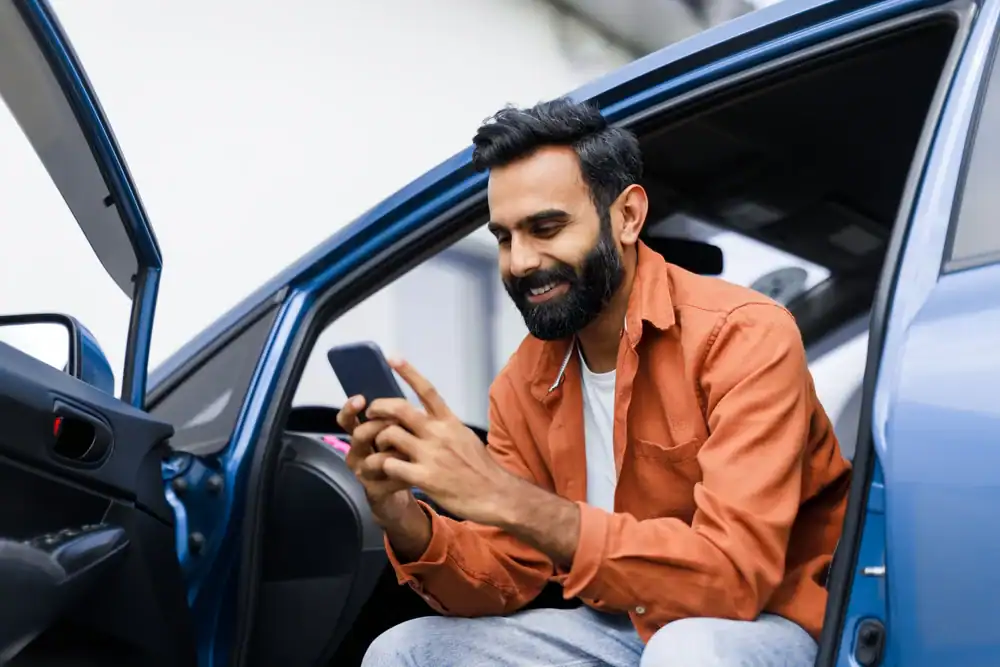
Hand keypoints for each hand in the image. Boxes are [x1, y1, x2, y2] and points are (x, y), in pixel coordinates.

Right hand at [336, 395, 414, 527]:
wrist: (397, 498)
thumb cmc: (397, 458)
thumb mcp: (396, 437)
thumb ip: (394, 421)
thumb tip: (402, 402)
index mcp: (359, 438)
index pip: (346, 420)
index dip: (350, 409)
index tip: (361, 399)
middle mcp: (356, 454)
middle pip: (359, 435)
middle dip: (379, 427)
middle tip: (399, 424)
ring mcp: (363, 474)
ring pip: (374, 459)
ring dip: (396, 452)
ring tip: (412, 450)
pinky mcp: (374, 492)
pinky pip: (390, 478)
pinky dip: (407, 473)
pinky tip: (418, 470)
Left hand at [366, 359, 515, 525]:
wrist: (495, 495)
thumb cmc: (480, 468)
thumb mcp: (465, 437)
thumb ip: (445, 425)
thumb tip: (429, 415)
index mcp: (449, 421)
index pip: (427, 390)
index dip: (408, 372)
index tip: (393, 358)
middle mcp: (438, 433)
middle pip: (400, 409)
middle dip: (379, 408)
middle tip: (371, 413)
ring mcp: (430, 455)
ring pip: (390, 435)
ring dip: (378, 440)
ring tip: (378, 447)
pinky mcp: (424, 477)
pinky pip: (391, 465)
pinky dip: (382, 465)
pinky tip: (383, 470)